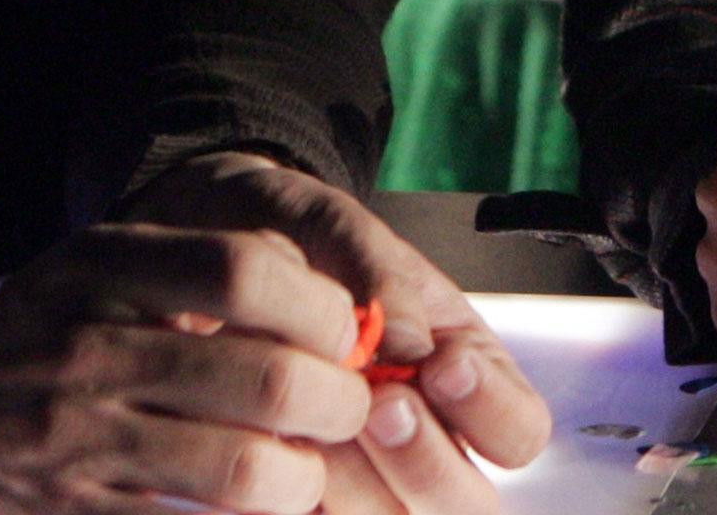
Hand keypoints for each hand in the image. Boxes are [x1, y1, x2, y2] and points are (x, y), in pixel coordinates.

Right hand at [0, 221, 371, 513]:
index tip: (346, 331)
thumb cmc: (35, 335)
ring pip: (241, 471)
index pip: (247, 272)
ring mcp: (78, 441)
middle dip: (338, 401)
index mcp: (101, 269)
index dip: (323, 305)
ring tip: (303, 469)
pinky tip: (260, 509)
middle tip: (344, 408)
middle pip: (268, 378)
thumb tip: (339, 308)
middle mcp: (90, 349)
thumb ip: (201, 270)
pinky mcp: (72, 514)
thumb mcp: (95, 270)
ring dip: (301, 477)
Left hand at [117, 152, 551, 509]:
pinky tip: (265, 448)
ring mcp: (363, 476)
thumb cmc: (286, 236)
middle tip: (379, 405)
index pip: (517, 432)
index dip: (490, 411)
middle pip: (466, 502)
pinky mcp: (297, 492)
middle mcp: (422, 436)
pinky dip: (291, 496)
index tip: (443, 365)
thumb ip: (380, 275)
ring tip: (308, 424)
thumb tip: (412, 343)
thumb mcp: (337, 229)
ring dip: (358, 485)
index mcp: (461, 370)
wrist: (198, 241)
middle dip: (427, 460)